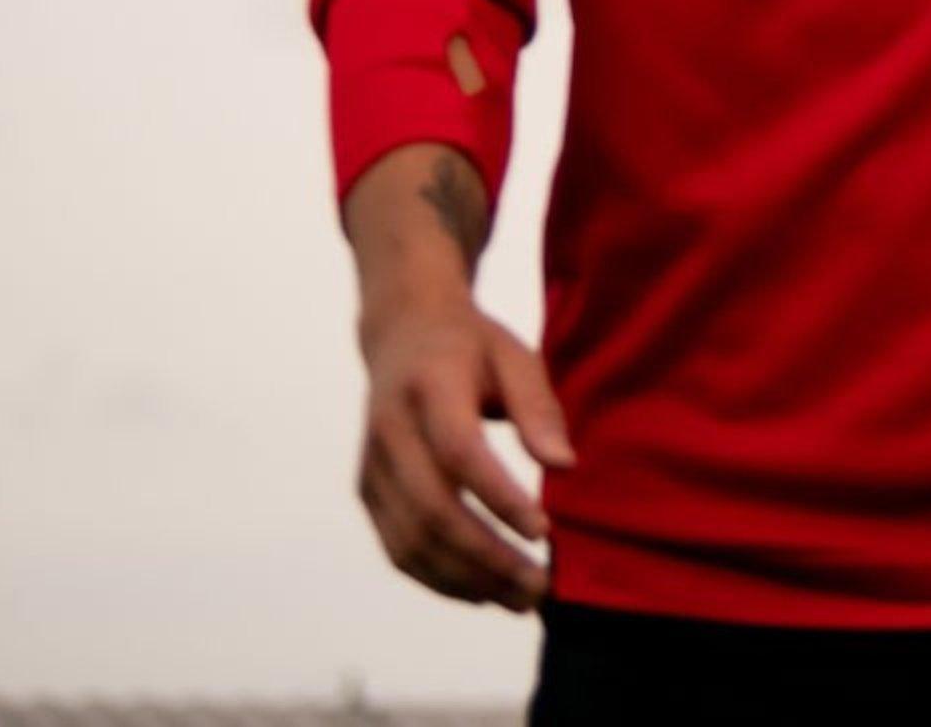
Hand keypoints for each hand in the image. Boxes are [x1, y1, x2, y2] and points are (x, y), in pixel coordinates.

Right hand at [345, 144, 571, 610]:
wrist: (401, 331)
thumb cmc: (471, 345)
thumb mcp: (515, 356)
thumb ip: (538, 408)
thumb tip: (564, 466)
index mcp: (428, 388)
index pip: (459, 453)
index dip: (499, 497)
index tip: (545, 531)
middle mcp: (389, 431)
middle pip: (431, 509)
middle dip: (487, 557)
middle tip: (539, 586)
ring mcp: (370, 465)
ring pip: (409, 540)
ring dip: (464, 580)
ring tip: (519, 599)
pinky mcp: (366, 491)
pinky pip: (396, 547)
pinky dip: (437, 578)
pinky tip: (481, 592)